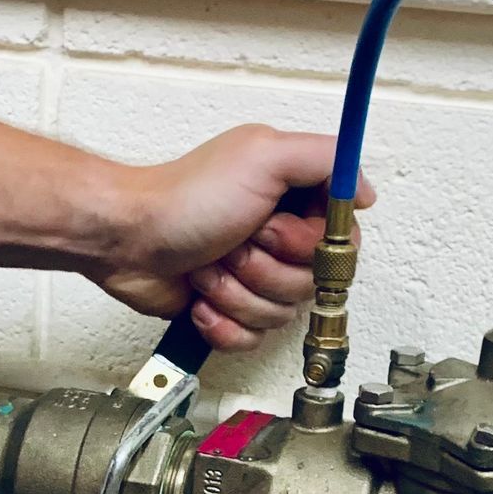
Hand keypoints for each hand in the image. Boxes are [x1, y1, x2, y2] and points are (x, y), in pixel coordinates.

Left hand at [87, 126, 372, 352]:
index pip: (340, 241)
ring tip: (210, 265)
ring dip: (237, 293)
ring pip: (280, 314)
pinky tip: (200, 297)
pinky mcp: (229, 309)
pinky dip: (222, 322)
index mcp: (294, 201)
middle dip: (265, 269)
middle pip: (311, 282)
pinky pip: (252, 338)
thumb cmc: (185, 197)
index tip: (275, 230)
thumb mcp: (264, 155)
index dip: (310, 245)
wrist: (128, 238)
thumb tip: (364, 190)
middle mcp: (279, 238)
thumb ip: (325, 160)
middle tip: (235, 242)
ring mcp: (254, 276)